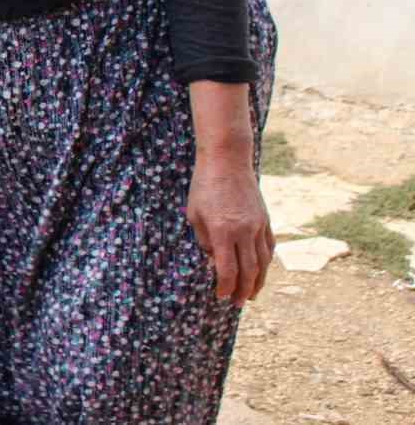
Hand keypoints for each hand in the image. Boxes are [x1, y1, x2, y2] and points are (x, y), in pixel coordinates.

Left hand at [186, 150, 273, 306]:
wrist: (227, 161)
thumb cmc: (204, 186)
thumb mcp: (194, 214)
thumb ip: (205, 241)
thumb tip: (215, 262)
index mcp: (223, 231)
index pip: (227, 269)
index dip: (225, 287)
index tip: (221, 296)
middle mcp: (244, 231)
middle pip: (249, 271)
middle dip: (243, 290)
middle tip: (237, 304)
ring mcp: (258, 226)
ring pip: (263, 262)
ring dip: (258, 281)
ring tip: (251, 295)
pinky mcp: (265, 220)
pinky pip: (269, 247)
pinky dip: (266, 263)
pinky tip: (261, 271)